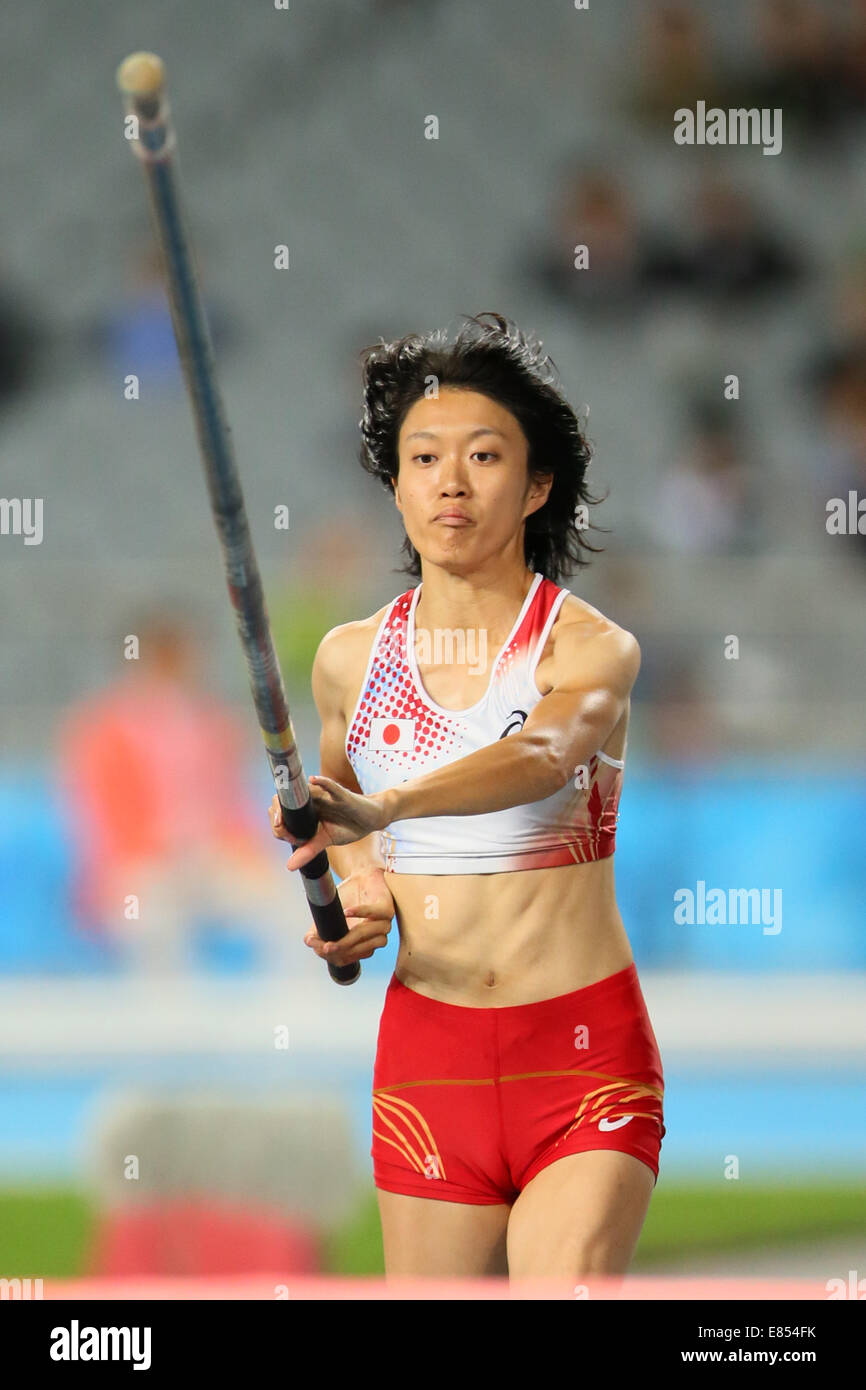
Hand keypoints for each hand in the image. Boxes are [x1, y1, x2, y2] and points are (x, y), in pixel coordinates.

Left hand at [269, 779, 386, 871]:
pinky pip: (330, 786)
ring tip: (283, 811)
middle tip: (281, 827)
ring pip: (304, 791)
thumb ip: (308, 850)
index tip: (285, 838)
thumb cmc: (349, 826)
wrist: (372, 820)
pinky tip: (313, 780)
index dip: (278, 825)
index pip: (282, 813)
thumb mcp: (326, 841)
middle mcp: (312, 800)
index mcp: (306, 810)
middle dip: (277, 814)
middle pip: (286, 800)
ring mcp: (325, 795)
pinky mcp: (341, 794)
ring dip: (292, 799)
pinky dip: (322, 782)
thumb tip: (289, 866)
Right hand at [304, 867, 394, 966]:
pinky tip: (346, 911)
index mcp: (360, 945)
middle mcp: (373, 937)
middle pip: (358, 949)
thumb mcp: (328, 916)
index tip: (323, 950)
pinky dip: (361, 913)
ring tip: (336, 928)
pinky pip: (376, 914)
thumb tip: (309, 941)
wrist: (361, 875)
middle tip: (326, 945)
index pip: (348, 958)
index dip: (335, 956)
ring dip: (352, 934)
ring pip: (368, 935)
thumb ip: (318, 931)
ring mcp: (382, 924)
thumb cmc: (347, 898)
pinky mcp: (387, 908)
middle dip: (341, 948)